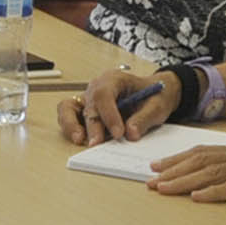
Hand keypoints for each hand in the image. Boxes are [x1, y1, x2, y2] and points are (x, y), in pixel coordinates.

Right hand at [59, 69, 175, 143]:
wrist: (154, 96)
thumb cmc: (154, 96)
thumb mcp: (157, 105)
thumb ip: (144, 118)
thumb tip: (131, 133)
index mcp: (114, 80)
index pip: (104, 94)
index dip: (108, 114)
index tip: (118, 133)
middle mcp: (97, 88)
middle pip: (88, 105)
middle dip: (92, 126)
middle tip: (97, 144)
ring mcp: (88, 100)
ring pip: (68, 108)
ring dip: (71, 125)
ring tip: (79, 140)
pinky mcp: (84, 113)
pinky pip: (69, 118)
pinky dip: (71, 128)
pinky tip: (79, 140)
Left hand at [142, 126, 225, 202]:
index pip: (202, 153)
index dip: (177, 160)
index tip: (156, 166)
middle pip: (200, 163)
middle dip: (172, 172)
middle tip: (149, 181)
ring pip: (211, 174)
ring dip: (185, 182)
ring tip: (163, 188)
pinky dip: (215, 193)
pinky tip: (199, 198)